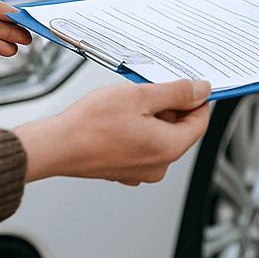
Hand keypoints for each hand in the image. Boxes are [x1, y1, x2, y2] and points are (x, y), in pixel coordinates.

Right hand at [14, 79, 212, 184]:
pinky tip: (120, 116)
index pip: (200, 122)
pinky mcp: (125, 170)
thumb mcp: (141, 96)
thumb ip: (176, 93)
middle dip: (171, 107)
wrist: (57, 146)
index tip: (191, 85)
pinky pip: (142, 146)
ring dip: (152, 116)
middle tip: (151, 87)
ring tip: (131, 100)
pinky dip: (137, 129)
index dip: (198, 100)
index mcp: (169, 148)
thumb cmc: (92, 124)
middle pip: (180, 130)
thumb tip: (201, 90)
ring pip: (159, 136)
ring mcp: (140, 172)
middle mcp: (158, 166)